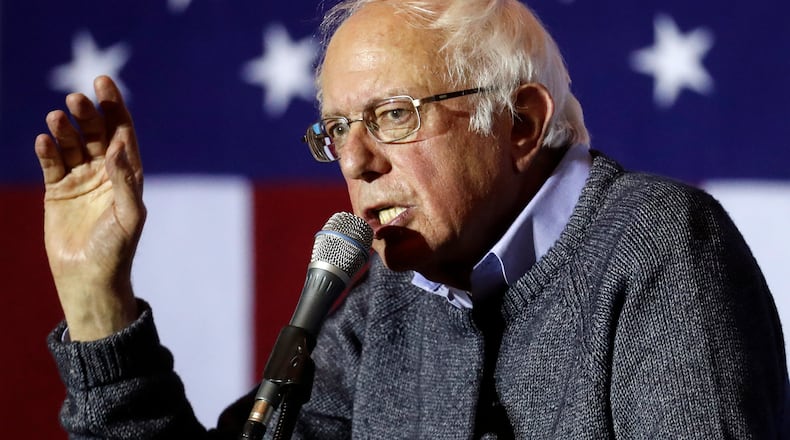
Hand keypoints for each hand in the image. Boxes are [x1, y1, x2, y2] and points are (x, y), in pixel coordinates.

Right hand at [35, 76, 144, 340]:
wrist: (89, 277)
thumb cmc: (117, 249)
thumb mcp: (129, 214)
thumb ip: (125, 181)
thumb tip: (119, 147)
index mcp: (128, 174)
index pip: (123, 132)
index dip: (115, 107)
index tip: (103, 82)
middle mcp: (105, 172)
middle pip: (96, 133)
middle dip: (88, 114)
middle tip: (76, 99)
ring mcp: (80, 180)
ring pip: (72, 145)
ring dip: (65, 130)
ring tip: (56, 117)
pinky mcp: (57, 191)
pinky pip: (51, 164)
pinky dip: (47, 151)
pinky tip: (43, 141)